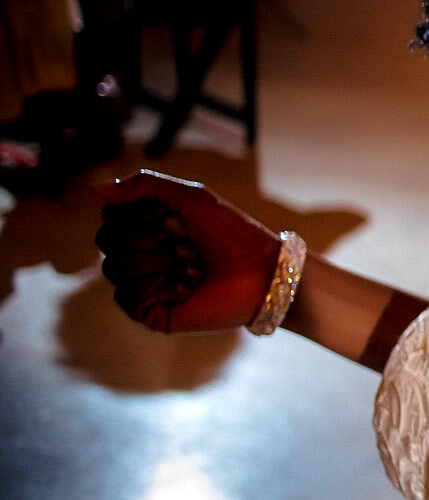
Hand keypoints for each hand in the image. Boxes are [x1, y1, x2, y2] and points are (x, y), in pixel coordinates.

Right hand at [94, 170, 282, 333]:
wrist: (263, 272)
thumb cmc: (232, 233)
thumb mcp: (190, 198)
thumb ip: (143, 187)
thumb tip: (93, 190)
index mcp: (147, 228)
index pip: (111, 216)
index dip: (140, 214)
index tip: (175, 219)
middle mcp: (142, 256)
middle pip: (107, 241)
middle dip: (148, 238)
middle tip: (187, 244)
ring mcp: (145, 285)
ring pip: (114, 268)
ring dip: (159, 262)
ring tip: (192, 266)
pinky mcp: (152, 313)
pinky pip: (127, 296)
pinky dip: (159, 287)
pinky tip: (187, 288)